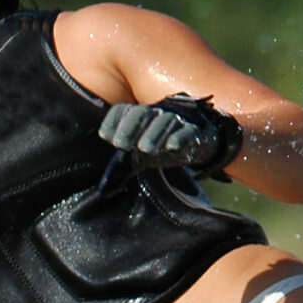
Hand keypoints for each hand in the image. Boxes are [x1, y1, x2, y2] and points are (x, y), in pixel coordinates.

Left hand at [95, 93, 243, 178]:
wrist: (199, 145)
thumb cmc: (163, 148)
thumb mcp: (140, 158)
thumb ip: (122, 169)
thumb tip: (103, 191)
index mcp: (140, 116)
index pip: (124, 110)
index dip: (114, 121)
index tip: (106, 136)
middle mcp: (157, 115)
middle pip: (142, 113)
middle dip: (130, 127)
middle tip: (120, 143)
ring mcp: (177, 122)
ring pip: (164, 122)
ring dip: (153, 134)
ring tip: (144, 149)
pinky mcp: (195, 132)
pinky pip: (188, 131)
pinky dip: (180, 137)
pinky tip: (171, 147)